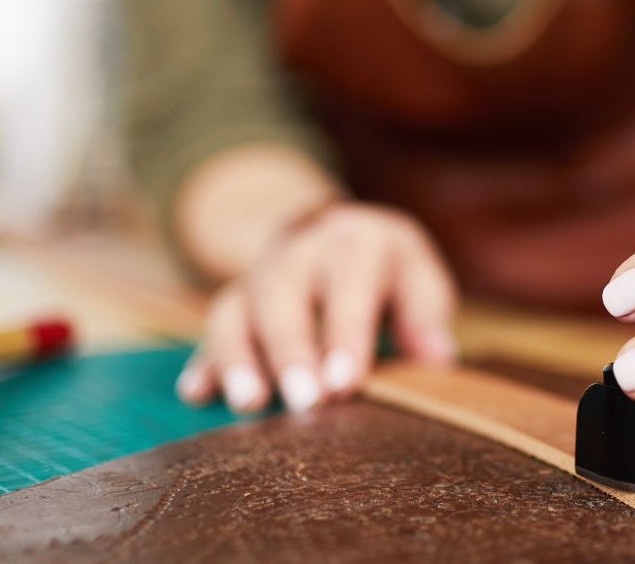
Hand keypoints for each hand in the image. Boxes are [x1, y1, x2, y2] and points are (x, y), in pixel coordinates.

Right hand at [175, 202, 458, 413]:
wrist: (338, 230)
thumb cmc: (390, 270)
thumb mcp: (419, 277)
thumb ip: (425, 315)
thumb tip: (437, 358)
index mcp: (354, 241)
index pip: (348, 285)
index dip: (346, 335)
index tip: (345, 385)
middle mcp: (299, 250)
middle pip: (284, 295)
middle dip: (291, 351)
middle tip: (305, 403)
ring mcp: (260, 273)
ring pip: (237, 307)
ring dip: (239, 356)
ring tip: (250, 404)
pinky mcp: (235, 298)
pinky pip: (214, 326)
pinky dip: (204, 360)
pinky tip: (197, 394)